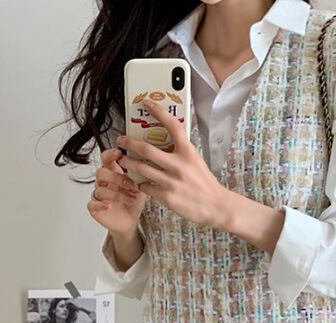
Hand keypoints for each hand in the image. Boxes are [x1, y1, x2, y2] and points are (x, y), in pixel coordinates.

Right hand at [88, 147, 146, 236]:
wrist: (130, 222)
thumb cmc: (133, 202)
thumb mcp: (141, 187)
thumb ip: (140, 176)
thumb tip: (148, 164)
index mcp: (113, 174)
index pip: (106, 159)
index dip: (110, 154)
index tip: (119, 153)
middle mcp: (103, 183)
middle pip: (101, 173)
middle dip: (117, 178)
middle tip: (132, 185)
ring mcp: (98, 196)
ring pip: (100, 190)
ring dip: (117, 194)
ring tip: (132, 199)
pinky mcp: (95, 209)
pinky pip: (91, 204)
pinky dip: (100, 204)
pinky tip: (109, 205)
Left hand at [116, 99, 227, 227]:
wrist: (215, 205)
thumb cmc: (204, 183)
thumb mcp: (196, 161)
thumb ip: (181, 152)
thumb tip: (167, 142)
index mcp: (188, 152)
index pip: (172, 125)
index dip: (158, 112)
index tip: (147, 103)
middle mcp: (178, 164)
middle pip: (146, 149)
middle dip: (129, 143)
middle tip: (121, 140)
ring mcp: (171, 181)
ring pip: (141, 169)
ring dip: (128, 163)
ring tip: (122, 160)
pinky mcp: (166, 196)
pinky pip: (146, 187)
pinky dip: (140, 184)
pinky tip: (139, 182)